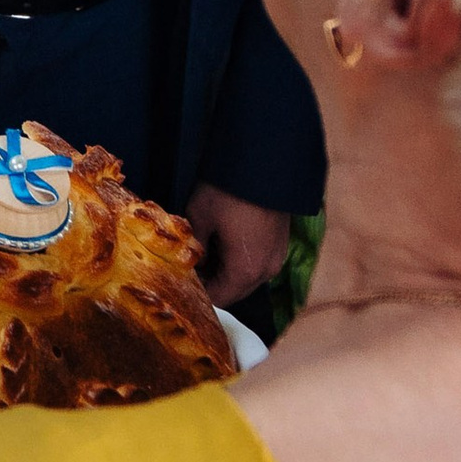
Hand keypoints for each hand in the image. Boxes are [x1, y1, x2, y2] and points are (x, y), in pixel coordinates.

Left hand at [184, 183, 292, 304]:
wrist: (265, 162)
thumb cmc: (228, 191)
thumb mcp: (199, 218)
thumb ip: (195, 247)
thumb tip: (193, 262)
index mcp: (245, 271)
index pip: (219, 299)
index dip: (198, 293)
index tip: (181, 282)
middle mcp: (266, 271)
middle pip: (235, 291)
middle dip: (212, 283)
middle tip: (189, 268)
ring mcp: (277, 257)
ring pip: (247, 277)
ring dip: (226, 271)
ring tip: (203, 253)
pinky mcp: (280, 243)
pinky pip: (257, 263)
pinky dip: (240, 260)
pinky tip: (223, 243)